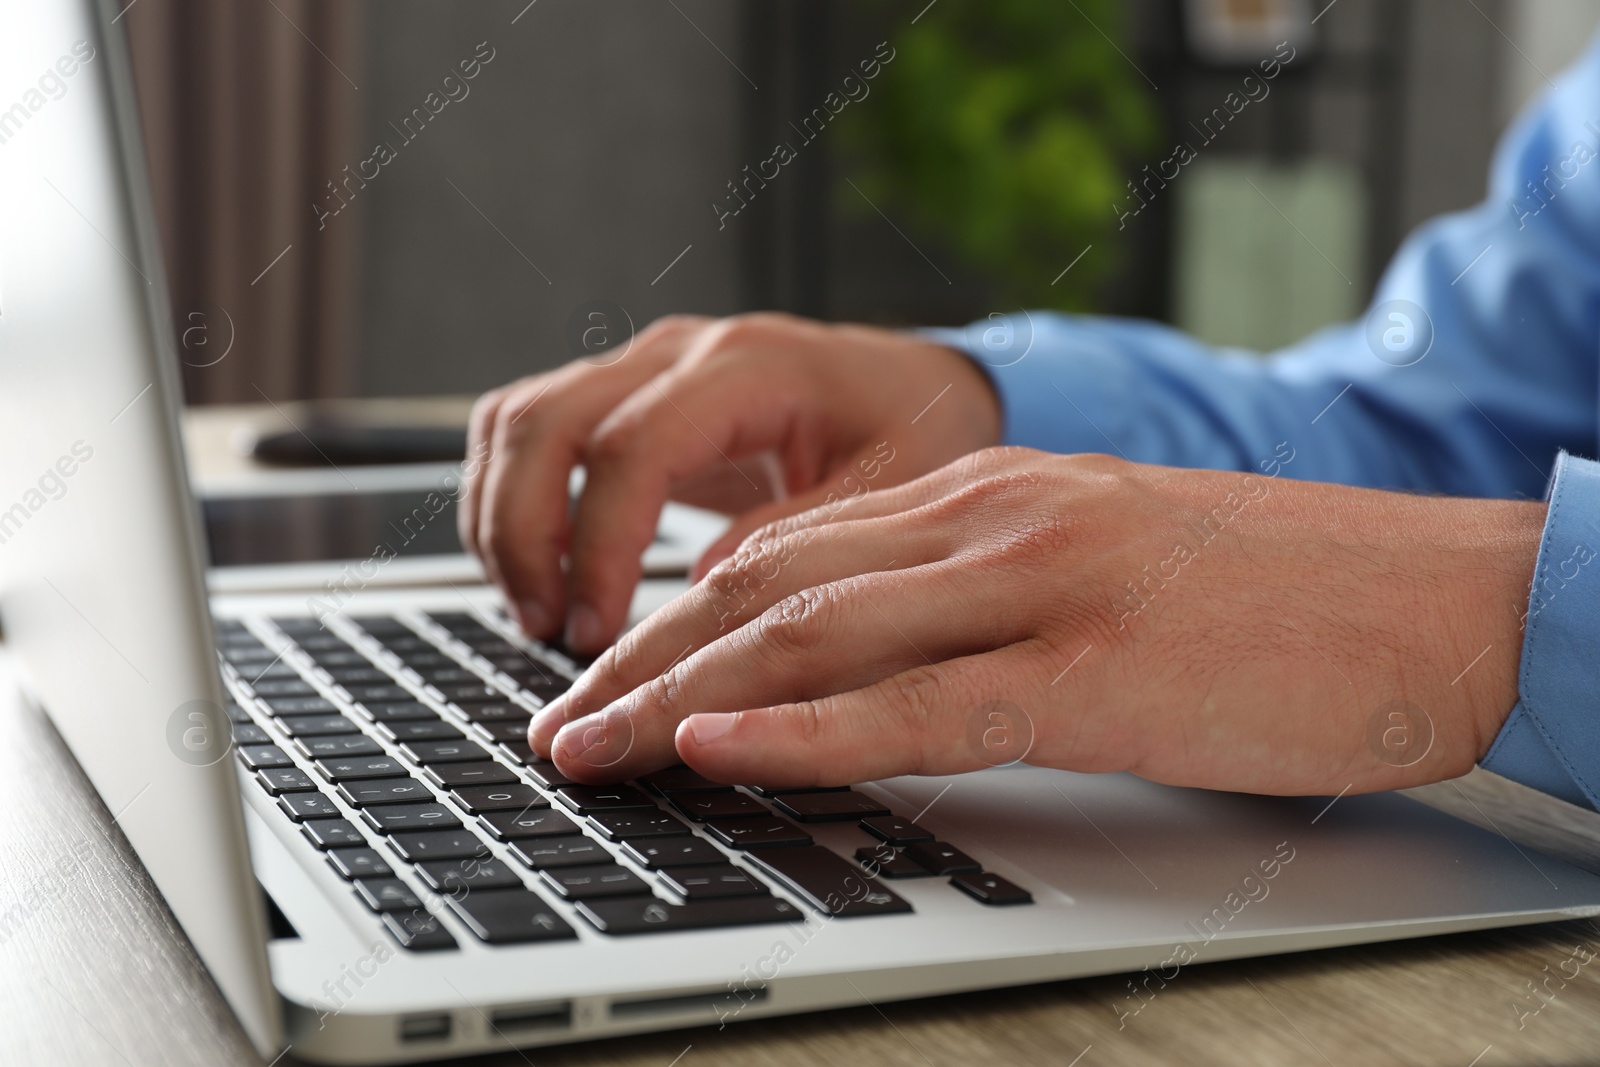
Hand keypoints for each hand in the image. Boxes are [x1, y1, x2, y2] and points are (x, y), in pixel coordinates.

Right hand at [459, 313, 999, 651]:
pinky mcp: (623, 395)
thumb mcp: (892, 487)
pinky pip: (526, 429)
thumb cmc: (912, 428)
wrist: (912, 383)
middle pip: (544, 421)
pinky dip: (508, 500)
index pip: (633, 446)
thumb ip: (804, 533)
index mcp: (749, 367)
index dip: (602, 544)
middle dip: (526, 535)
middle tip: (548, 628)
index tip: (599, 632)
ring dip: (503, 520)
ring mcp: (641, 367)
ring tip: (537, 613)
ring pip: (517, 420)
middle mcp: (679, 353)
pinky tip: (539, 572)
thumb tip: (706, 592)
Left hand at [530, 447, 1542, 794]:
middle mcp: (992, 524)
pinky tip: (722, 751)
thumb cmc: (1266, 594)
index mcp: (988, 497)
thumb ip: (976, 593)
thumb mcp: (1091, 564)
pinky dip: (804, 733)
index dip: (675, 617)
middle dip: (642, 659)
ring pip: (816, 638)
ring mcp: (1039, 590)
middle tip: (556, 720)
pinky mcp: (1094, 673)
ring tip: (590, 745)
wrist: (1431, 595)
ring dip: (681, 697)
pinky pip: (919, 706)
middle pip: (769, 589)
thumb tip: (866, 654)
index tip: (605, 671)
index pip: (788, 551)